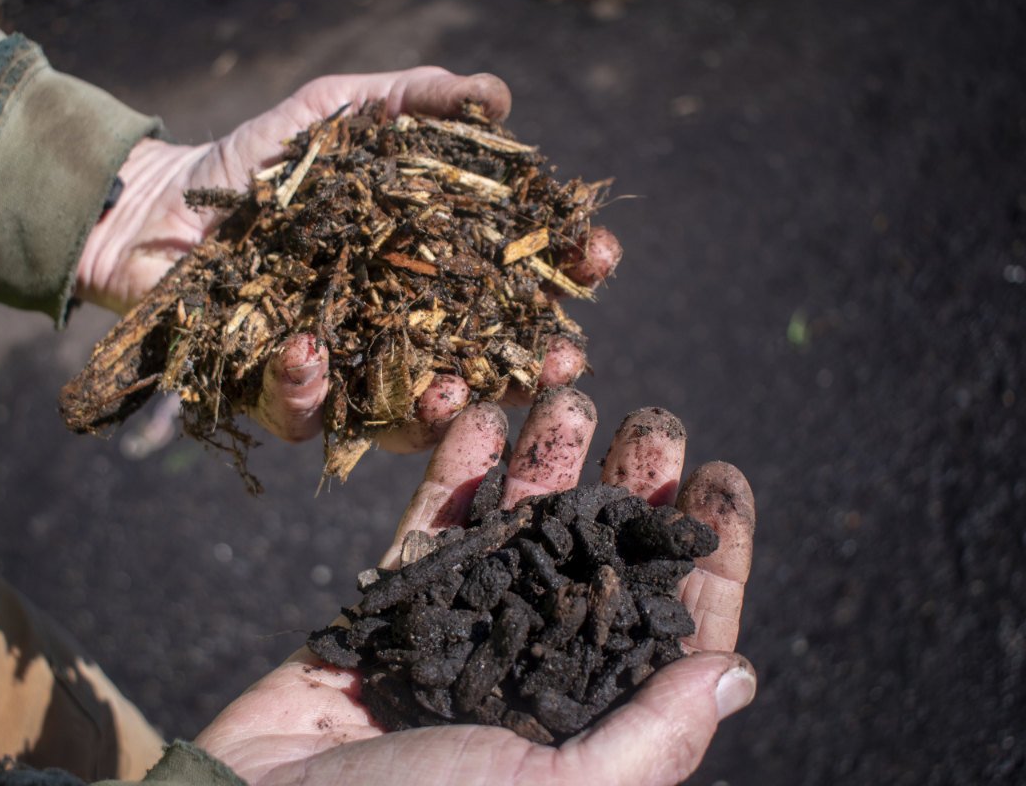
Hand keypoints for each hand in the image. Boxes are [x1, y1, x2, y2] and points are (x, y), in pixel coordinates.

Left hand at [75, 68, 622, 447]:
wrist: (163, 204)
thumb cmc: (262, 161)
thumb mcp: (339, 112)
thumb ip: (413, 101)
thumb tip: (500, 97)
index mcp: (429, 267)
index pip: (516, 277)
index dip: (564, 269)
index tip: (595, 256)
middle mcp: (401, 330)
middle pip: (484, 362)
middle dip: (529, 366)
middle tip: (559, 360)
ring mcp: (347, 371)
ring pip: (410, 413)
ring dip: (440, 409)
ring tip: (452, 392)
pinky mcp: (282, 397)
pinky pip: (306, 413)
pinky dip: (310, 387)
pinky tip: (308, 351)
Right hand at [193, 390, 756, 785]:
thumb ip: (653, 736)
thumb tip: (739, 673)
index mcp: (585, 725)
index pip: (670, 634)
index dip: (706, 558)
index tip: (724, 480)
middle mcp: (532, 674)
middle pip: (601, 565)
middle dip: (632, 491)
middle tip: (654, 423)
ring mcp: (461, 634)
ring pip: (520, 532)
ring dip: (548, 462)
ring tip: (571, 395)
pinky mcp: (393, 607)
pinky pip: (433, 526)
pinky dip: (458, 470)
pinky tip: (482, 414)